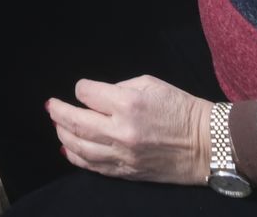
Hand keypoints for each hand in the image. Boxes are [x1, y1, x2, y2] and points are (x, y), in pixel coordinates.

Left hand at [45, 76, 211, 185]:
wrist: (206, 143)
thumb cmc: (180, 108)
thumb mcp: (150, 84)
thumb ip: (118, 88)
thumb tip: (94, 96)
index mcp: (128, 103)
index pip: (87, 93)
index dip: (81, 89)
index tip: (83, 89)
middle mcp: (121, 130)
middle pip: (76, 121)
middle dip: (58, 112)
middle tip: (50, 106)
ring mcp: (123, 154)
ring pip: (79, 146)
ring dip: (62, 134)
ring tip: (57, 124)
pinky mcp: (127, 171)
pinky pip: (93, 166)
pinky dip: (76, 157)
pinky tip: (67, 149)